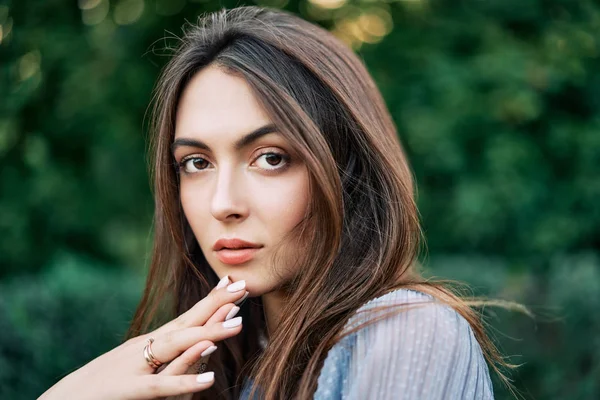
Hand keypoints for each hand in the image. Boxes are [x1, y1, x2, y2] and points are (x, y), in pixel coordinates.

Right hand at [38, 276, 248, 399]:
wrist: (65, 399)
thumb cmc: (105, 382)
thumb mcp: (140, 362)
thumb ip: (166, 352)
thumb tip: (193, 342)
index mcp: (153, 341)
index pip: (188, 315)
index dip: (212, 299)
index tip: (235, 282)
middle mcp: (148, 346)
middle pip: (188, 320)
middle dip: (217, 303)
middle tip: (246, 287)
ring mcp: (139, 365)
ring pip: (179, 345)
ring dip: (209, 333)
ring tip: (239, 323)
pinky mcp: (132, 390)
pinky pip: (163, 386)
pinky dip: (186, 381)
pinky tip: (210, 378)